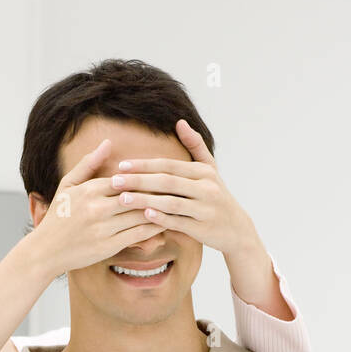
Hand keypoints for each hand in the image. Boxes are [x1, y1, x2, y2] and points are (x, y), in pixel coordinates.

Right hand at [34, 138, 165, 273]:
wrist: (46, 250)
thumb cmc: (58, 216)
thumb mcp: (68, 185)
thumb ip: (89, 164)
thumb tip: (108, 143)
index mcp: (89, 189)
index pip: (125, 178)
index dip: (146, 176)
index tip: (164, 172)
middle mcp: (97, 207)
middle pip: (136, 195)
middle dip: (158, 191)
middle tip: (179, 186)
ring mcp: (103, 227)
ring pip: (140, 214)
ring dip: (160, 209)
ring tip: (177, 204)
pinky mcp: (108, 246)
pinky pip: (137, 234)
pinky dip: (153, 228)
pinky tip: (165, 224)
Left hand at [107, 119, 257, 256]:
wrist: (236, 229)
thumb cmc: (217, 196)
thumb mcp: (210, 169)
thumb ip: (195, 145)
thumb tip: (179, 122)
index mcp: (204, 172)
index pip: (168, 165)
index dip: (144, 165)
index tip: (121, 166)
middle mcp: (206, 188)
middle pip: (167, 182)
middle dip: (138, 180)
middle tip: (114, 181)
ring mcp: (205, 209)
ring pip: (170, 202)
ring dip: (145, 200)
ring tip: (122, 199)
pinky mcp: (203, 228)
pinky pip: (178, 222)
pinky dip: (161, 218)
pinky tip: (144, 215)